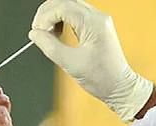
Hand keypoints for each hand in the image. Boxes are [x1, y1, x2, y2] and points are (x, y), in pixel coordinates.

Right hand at [29, 0, 153, 121]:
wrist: (120, 87)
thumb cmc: (102, 79)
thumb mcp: (71, 64)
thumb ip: (50, 46)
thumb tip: (35, 34)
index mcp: (94, 24)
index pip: (62, 6)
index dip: (45, 17)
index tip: (37, 32)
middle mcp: (98, 18)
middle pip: (65, 1)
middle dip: (47, 14)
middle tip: (38, 32)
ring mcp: (98, 21)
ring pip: (69, 6)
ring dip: (54, 17)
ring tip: (48, 34)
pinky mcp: (96, 27)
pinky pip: (75, 15)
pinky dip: (62, 21)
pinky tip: (57, 34)